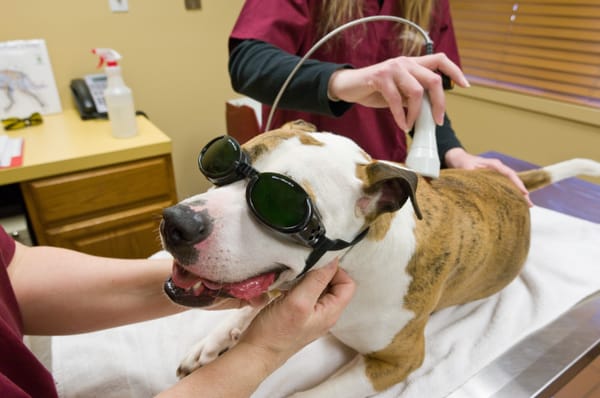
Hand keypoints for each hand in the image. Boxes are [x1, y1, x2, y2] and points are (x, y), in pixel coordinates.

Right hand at [239, 258, 354, 364]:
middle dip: (320, 272)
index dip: (336, 271)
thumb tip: (332, 260)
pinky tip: (286, 284)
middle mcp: (325, 313)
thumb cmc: (276, 333)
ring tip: (294, 276)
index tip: (317, 264)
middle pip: (334, 284)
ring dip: (308, 277)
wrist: (256, 353)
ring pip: (318, 287)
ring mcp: (311, 314)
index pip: (348, 284)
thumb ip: (317, 280)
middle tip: (303, 268)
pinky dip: (298, 284)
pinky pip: (305, 293)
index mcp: (331, 312)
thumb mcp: (298, 302)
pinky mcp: (298, 313)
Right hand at [328, 53, 469, 131]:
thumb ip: (413, 97)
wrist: (349, 86)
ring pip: (416, 92)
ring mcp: (393, 68)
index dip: (455, 71)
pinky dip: (401, 116)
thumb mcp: (398, 93)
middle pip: (434, 80)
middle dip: (439, 104)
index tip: (465, 86)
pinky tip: (401, 124)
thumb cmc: (375, 90)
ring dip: (416, 114)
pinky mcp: (380, 77)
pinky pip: (396, 100)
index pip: (440, 60)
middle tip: (437, 121)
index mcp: (413, 63)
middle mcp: (405, 62)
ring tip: (411, 125)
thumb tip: (430, 111)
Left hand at [444, 148, 532, 205]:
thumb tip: (480, 187)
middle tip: (529, 204)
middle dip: (522, 191)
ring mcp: (497, 173)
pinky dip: (510, 192)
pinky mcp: (494, 178)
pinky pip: (505, 185)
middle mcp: (498, 168)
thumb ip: (474, 175)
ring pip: (510, 183)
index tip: (524, 193)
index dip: (518, 183)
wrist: (458, 158)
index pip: (510, 174)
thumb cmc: (462, 162)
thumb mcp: (467, 169)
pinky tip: (514, 201)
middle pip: (513, 180)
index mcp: (494, 165)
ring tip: (526, 205)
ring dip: (518, 193)